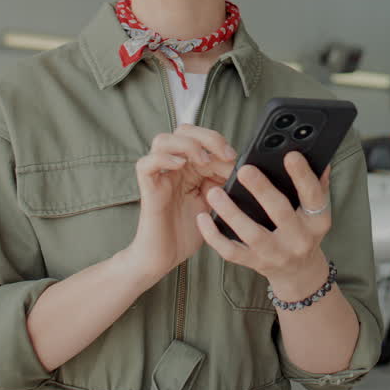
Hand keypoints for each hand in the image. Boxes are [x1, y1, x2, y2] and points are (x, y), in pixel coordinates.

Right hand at [127, 124, 236, 279]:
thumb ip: (225, 184)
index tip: (236, 159)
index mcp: (191, 167)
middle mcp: (174, 167)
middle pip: (184, 130)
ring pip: (163, 140)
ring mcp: (159, 176)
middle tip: (224, 154)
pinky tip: (180, 166)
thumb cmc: (189, 232)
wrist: (166, 258)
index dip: (220, 142)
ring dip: (187, 145)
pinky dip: (163, 158)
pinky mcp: (148, 188)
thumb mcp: (216, 204)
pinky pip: (145, 163)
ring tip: (203, 161)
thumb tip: (244, 167)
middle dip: (207, 137)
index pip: (202, 137)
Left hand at [196, 152, 332, 301]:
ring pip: (252, 233)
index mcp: (317, 221)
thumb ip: (317, 185)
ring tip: (214, 192)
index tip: (290, 155)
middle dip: (262, 190)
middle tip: (245, 169)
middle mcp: (298, 239)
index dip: (303, 176)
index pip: (313, 196)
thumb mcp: (317, 212)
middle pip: (280, 213)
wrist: (298, 272)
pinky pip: (231, 251)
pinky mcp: (254, 263)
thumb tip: (320, 158)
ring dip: (231, 212)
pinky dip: (214, 236)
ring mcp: (275, 253)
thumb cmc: (305, 231)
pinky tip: (203, 218)